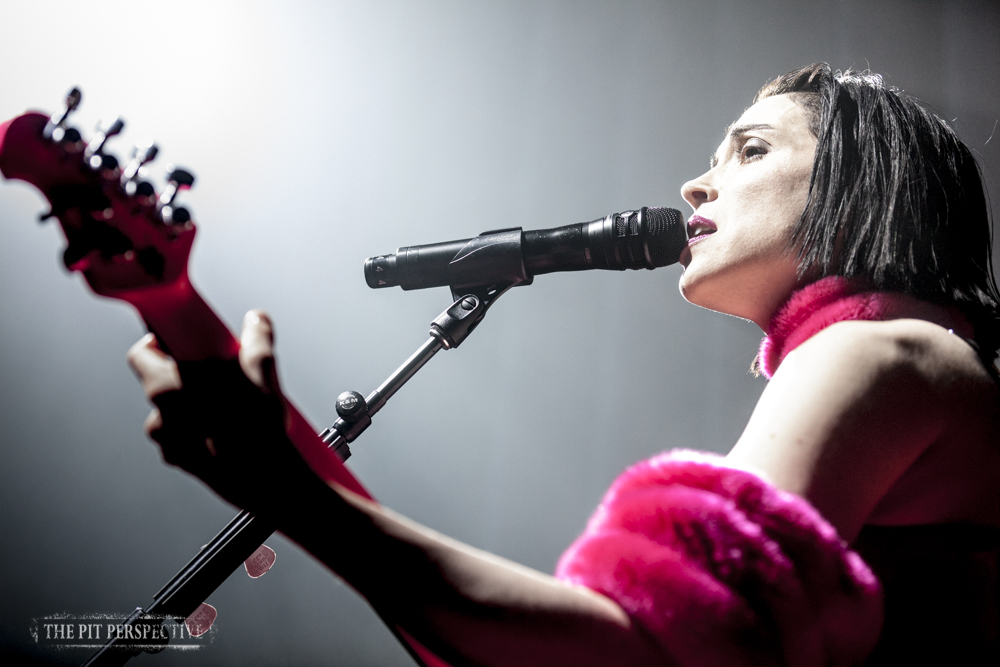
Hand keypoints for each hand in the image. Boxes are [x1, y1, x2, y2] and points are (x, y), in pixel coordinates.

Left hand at [127, 310, 322, 514]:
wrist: (267, 478)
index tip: (174, 342)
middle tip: (215, 374)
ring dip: (193, 408)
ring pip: (173, 414)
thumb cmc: (257, 428)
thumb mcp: (262, 369)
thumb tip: (256, 321)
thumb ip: (256, 337)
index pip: (140, 354)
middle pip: (160, 384)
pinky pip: (184, 440)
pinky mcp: (182, 463)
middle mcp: (160, 415)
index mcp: (167, 385)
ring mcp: (169, 443)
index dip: (157, 343)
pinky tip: (228, 432)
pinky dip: (199, 434)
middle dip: (186, 377)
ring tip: (227, 408)